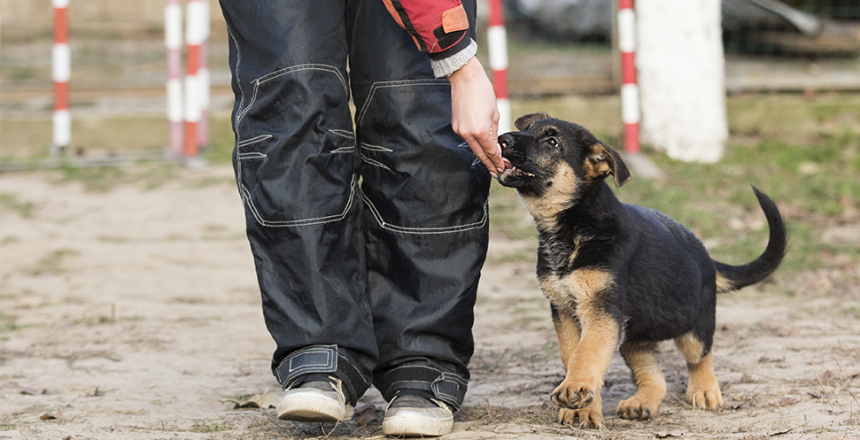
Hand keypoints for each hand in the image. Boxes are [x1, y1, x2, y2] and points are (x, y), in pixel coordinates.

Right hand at [448, 57, 503, 177]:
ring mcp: (460, 131)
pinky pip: (467, 140)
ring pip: (473, 148)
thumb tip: (495, 146)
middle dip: (490, 165)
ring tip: (491, 163)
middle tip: (498, 172)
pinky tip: (481, 148)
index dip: (498, 162)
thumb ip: (495, 133)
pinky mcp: (455, 126)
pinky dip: (475, 145)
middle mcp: (468, 134)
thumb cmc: (483, 92)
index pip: (491, 152)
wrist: (465, 78)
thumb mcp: (494, 113)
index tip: (503, 168)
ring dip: (482, 156)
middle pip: (480, 155)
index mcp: (481, 131)